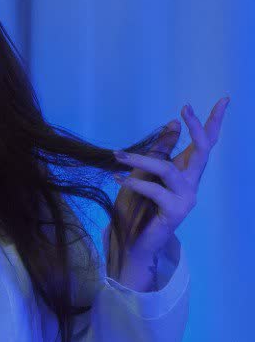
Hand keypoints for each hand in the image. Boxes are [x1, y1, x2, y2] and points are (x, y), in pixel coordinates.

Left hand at [110, 96, 229, 263]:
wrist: (131, 241)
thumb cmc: (137, 207)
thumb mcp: (145, 172)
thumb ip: (160, 150)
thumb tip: (173, 123)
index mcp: (186, 172)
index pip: (205, 144)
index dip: (213, 122)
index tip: (223, 100)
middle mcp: (191, 183)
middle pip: (203, 150)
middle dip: (197, 127)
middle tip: (185, 108)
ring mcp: (186, 198)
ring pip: (168, 169)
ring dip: (141, 159)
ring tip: (119, 155)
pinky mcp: (175, 211)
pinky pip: (154, 190)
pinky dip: (134, 182)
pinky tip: (118, 179)